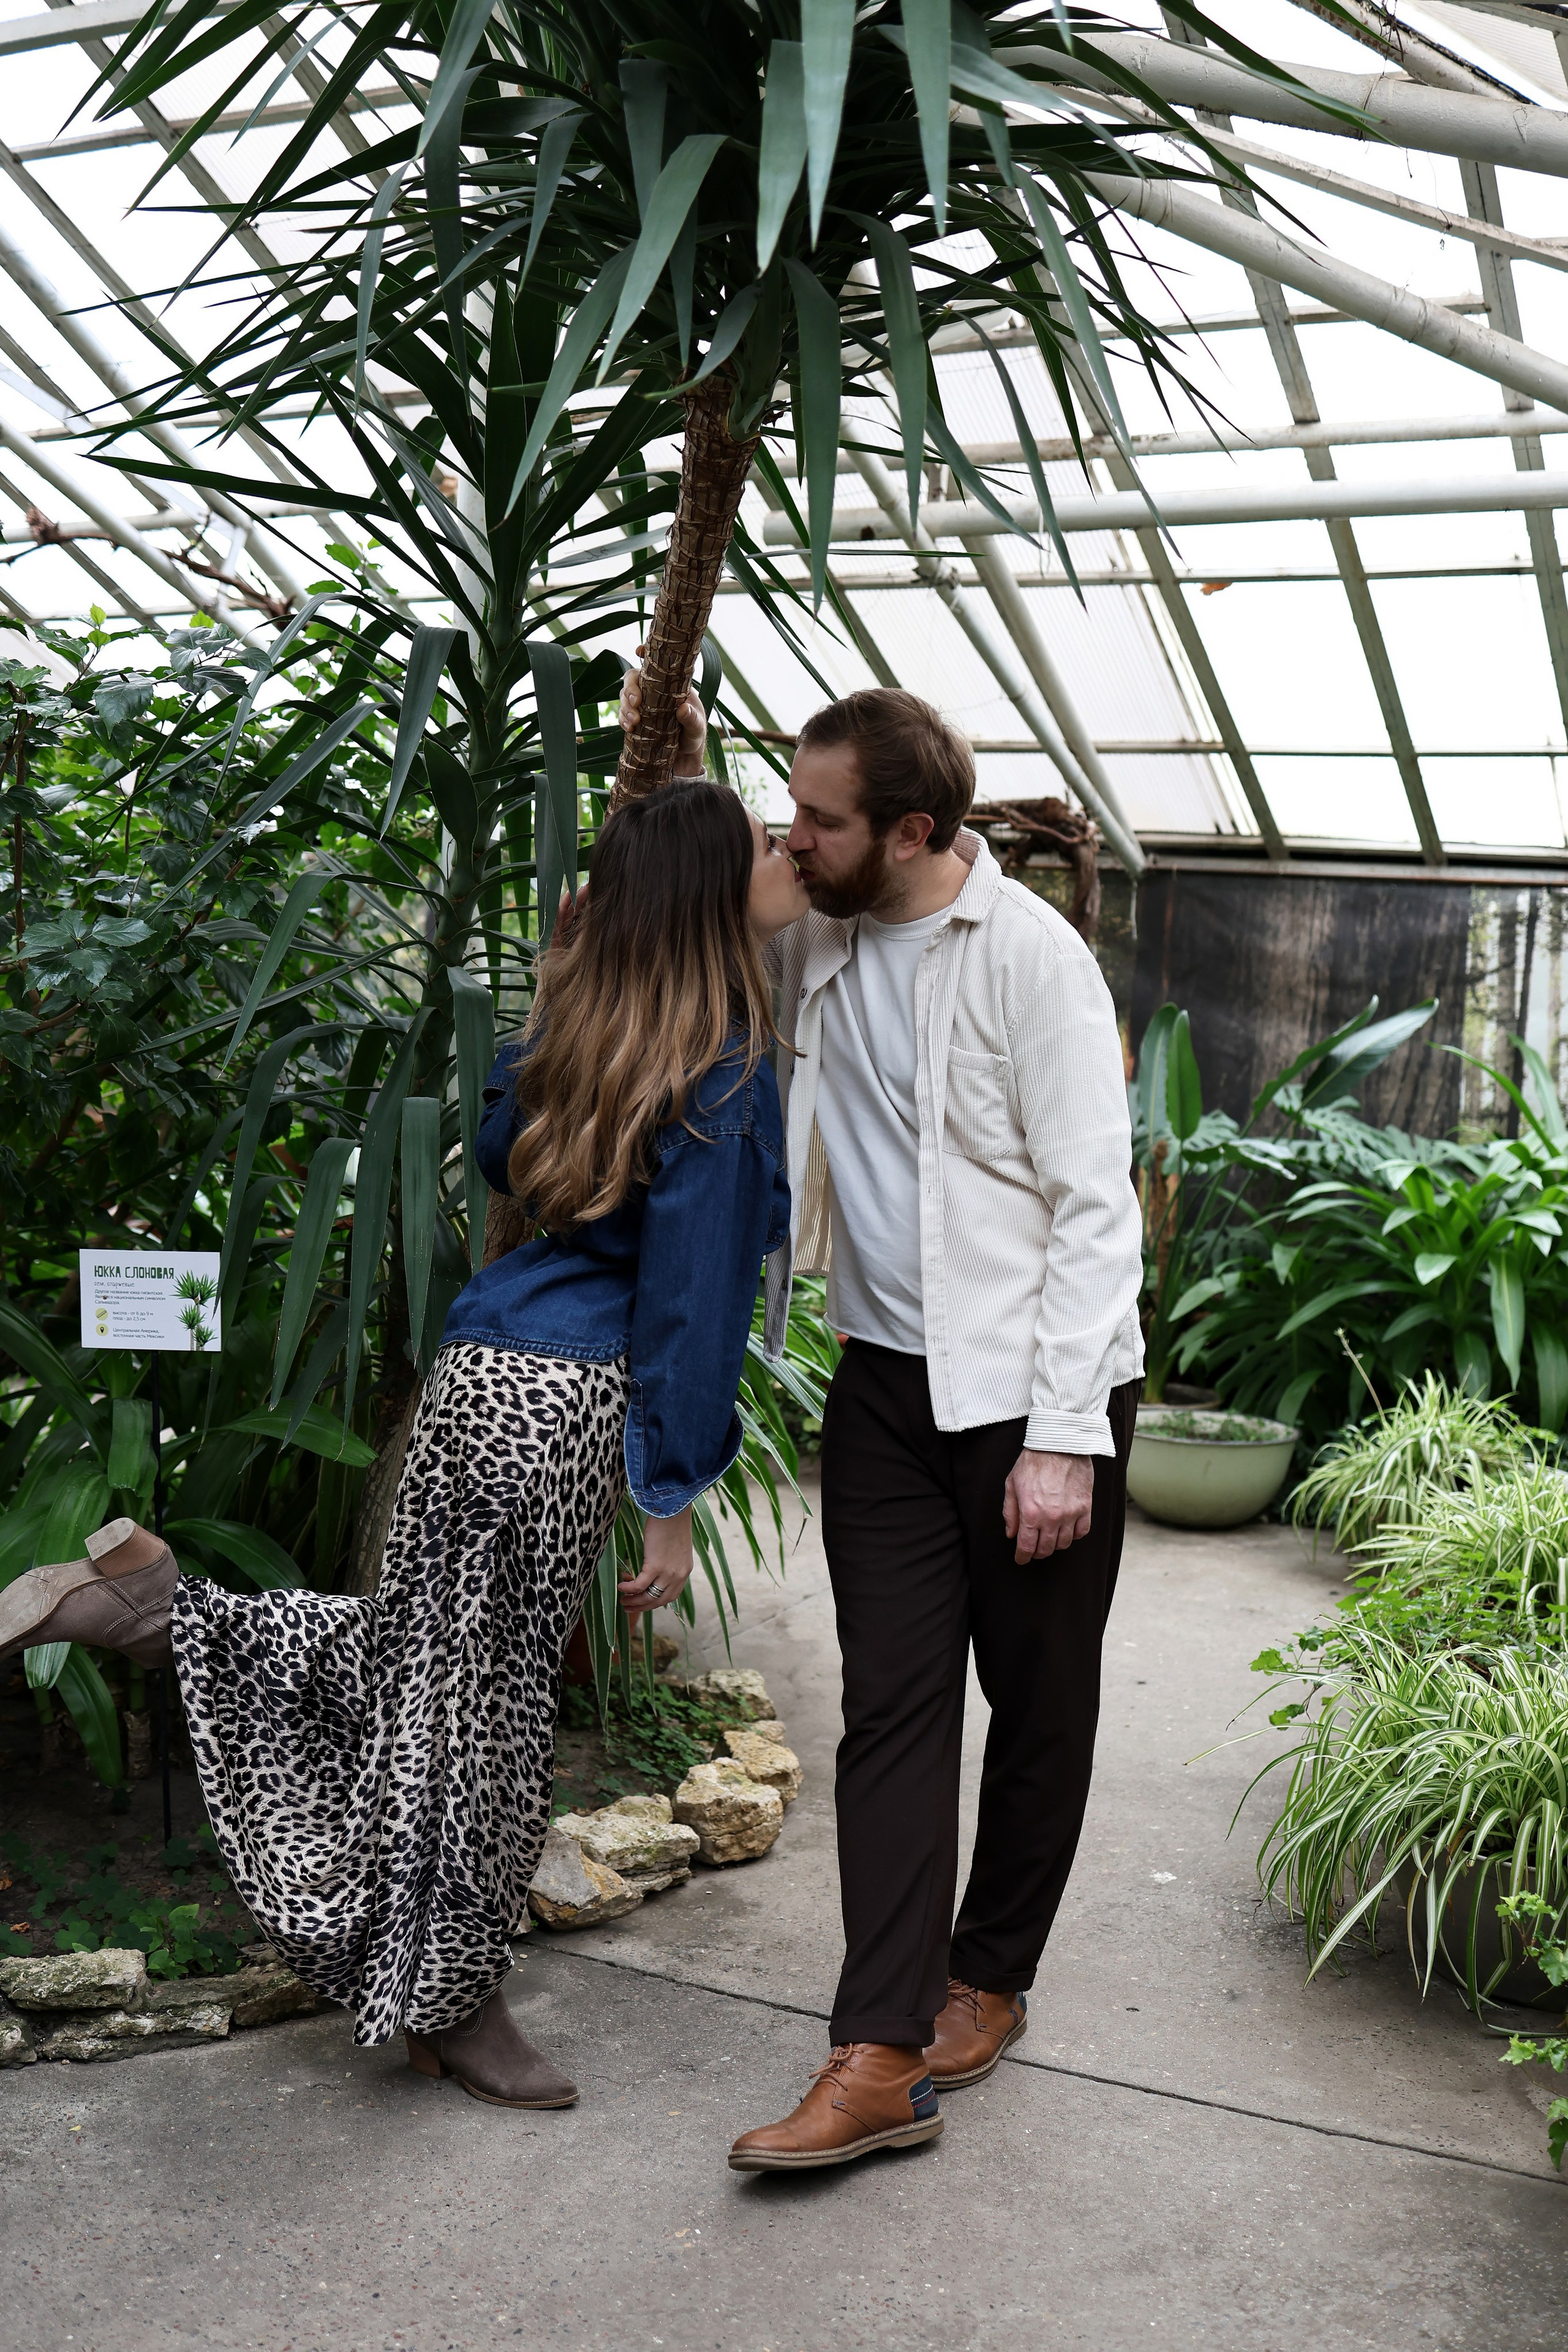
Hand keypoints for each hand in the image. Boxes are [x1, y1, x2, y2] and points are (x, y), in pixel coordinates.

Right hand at [618, 1505, 692, 1624]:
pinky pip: (639, 1584)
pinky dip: (629, 1588)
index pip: (670, 1596)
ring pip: (649, 1596)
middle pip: (659, 1600)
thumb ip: (669, 1560)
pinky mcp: (655, 1566)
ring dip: (634, 1601)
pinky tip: (620, 1586)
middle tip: (628, 1607)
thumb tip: (655, 1566)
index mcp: (684, 1571)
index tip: (642, 1601)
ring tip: (623, 1600)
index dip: (654, 1601)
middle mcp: (678, 1575)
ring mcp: (668, 1572)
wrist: (673, 1509)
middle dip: (642, 1606)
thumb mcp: (675, 1547)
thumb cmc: (672, 1522)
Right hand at [619, 646, 706, 775]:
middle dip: (630, 688)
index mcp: (670, 685)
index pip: (655, 664)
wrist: (684, 758)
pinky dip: (622, 719)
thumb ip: (693, 720)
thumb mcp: (698, 729)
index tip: (639, 651)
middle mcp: (653, 691)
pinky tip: (628, 728)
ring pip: (624, 696)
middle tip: (636, 702)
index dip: (645, 654)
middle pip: (633, 678)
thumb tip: (684, 709)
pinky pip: (623, 715)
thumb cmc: (694, 737)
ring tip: (633, 721)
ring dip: (625, 706)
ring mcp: (642, 705)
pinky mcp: (635, 720)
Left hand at [1003, 1450, 1093, 1562]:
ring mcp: (1070, 1513)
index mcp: (1030, 1513)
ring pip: (1064, 1544)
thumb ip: (1010, 1512)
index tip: (1021, 1559)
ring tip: (1049, 1538)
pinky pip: (1082, 1532)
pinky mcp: (1085, 1507)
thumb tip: (1011, 1534)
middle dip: (1037, 1552)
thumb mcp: (1012, 1484)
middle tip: (1034, 1548)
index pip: (1027, 1547)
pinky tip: (1067, 1530)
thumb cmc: (1033, 1461)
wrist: (1059, 1443)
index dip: (1022, 1557)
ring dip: (1055, 1545)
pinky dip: (1073, 1535)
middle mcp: (1051, 1517)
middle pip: (1046, 1549)